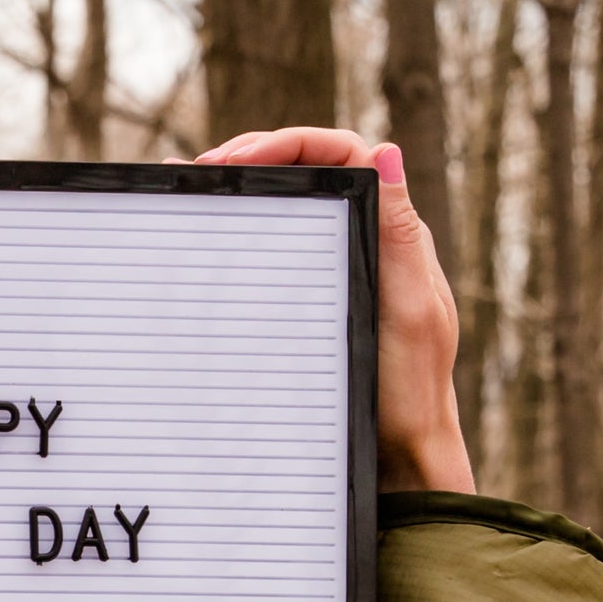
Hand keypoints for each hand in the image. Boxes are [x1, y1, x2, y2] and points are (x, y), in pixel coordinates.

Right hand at [194, 126, 473, 496]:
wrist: (401, 458)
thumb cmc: (408, 393)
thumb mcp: (406, 309)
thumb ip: (397, 234)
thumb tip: (387, 151)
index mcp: (397, 234)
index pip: (343, 153)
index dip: (286, 143)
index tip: (234, 161)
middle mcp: (372, 241)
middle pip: (311, 170)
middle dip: (253, 158)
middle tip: (200, 172)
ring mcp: (345, 269)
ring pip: (293, 206)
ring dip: (244, 191)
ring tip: (194, 190)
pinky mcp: (321, 300)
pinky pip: (281, 246)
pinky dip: (242, 231)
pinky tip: (204, 234)